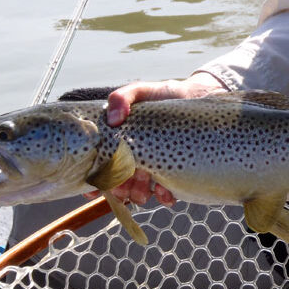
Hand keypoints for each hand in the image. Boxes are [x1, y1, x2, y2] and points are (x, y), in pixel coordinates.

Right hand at [87, 73, 227, 206]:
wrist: (195, 98)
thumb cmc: (162, 96)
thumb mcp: (140, 91)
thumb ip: (122, 98)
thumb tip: (113, 120)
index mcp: (120, 145)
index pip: (99, 167)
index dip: (93, 180)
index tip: (92, 185)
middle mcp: (134, 161)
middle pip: (118, 184)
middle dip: (118, 188)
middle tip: (125, 180)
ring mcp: (153, 169)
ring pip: (138, 193)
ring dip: (138, 193)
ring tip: (146, 181)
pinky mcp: (174, 175)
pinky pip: (165, 194)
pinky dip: (163, 196)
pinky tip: (165, 191)